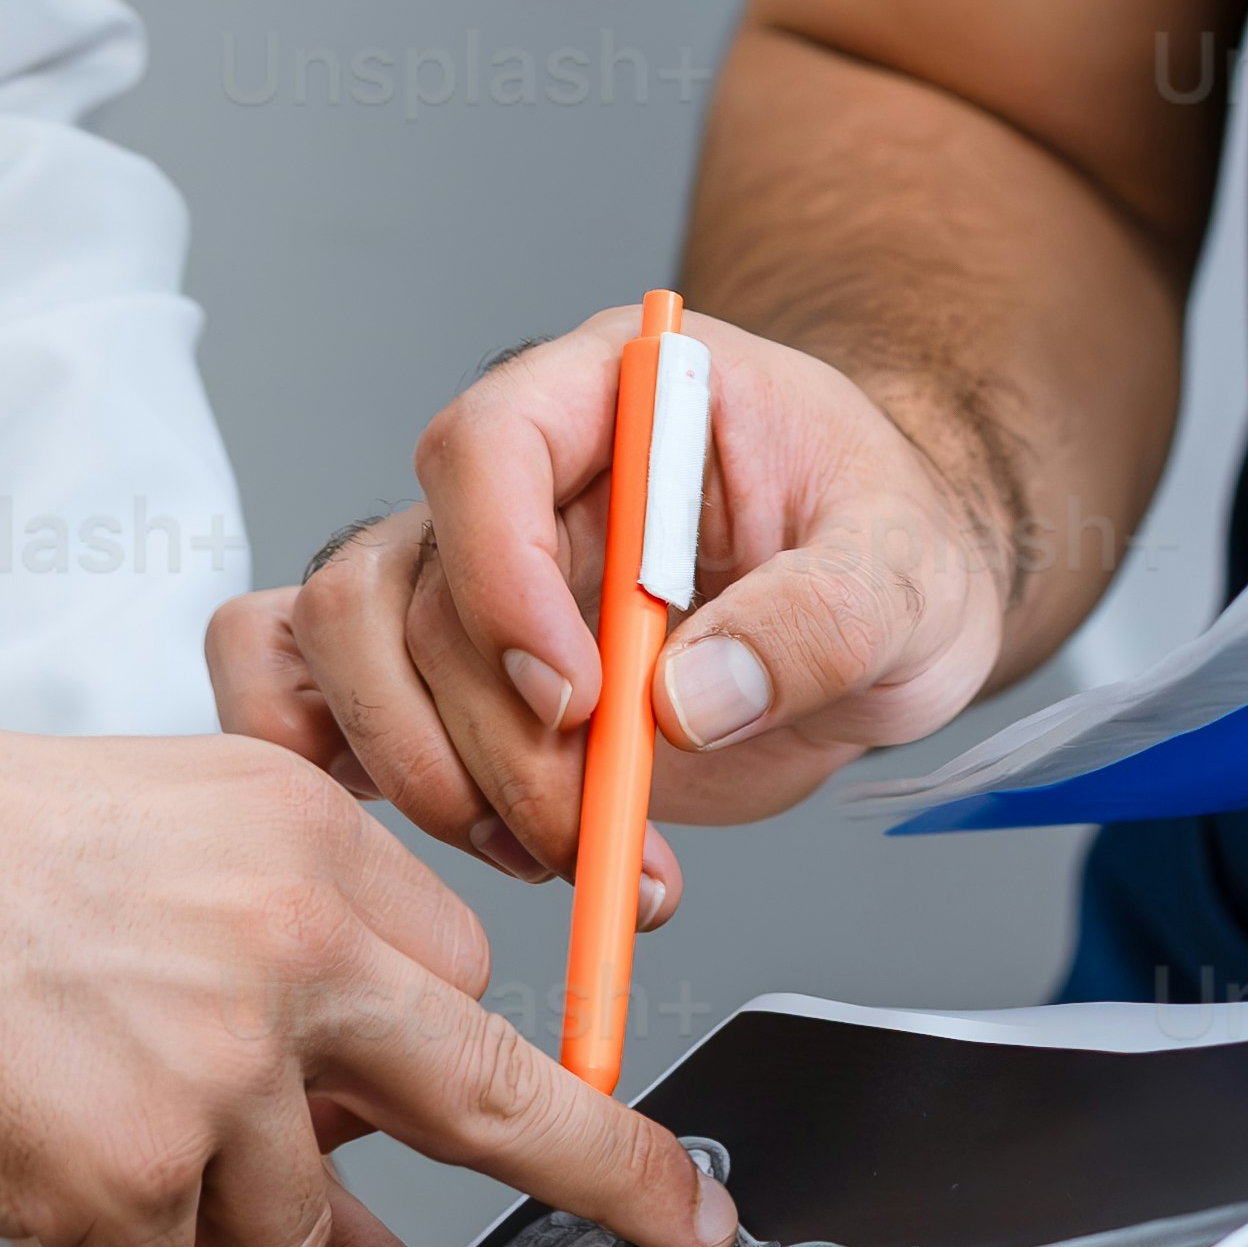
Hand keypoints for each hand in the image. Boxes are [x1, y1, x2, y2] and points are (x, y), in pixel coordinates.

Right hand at [0, 698, 722, 1246]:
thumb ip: (271, 915)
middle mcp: (292, 945)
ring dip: (185, 1241)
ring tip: (66, 1158)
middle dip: (602, 1170)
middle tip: (676, 1217)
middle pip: (489, 1092)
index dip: (513, 1063)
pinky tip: (13, 1211)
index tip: (618, 1109)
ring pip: (275, 1233)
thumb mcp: (157, 819)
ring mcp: (220, 1067)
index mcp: (305, 842)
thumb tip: (348, 1035)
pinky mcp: (132, 1176)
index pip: (468, 967)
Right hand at [214, 300, 1022, 898]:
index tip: (578, 691)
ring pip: (355, 653)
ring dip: (437, 776)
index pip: (487, 445)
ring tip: (567, 850)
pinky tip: (497, 849)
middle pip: (410, 582)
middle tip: (592, 817)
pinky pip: (343, 704)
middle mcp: (523, 480)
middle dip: (488, 728)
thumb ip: (816, 620)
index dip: (502, 571)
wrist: (888, 614)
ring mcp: (476, 577)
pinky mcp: (462, 676)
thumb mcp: (904, 570)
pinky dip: (385, 790)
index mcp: (616, 396)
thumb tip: (688, 702)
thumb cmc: (890, 542)